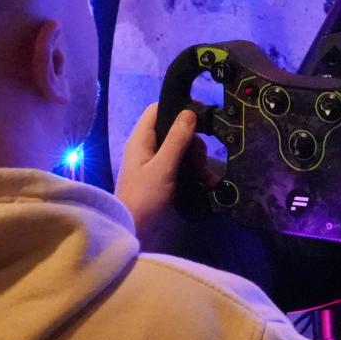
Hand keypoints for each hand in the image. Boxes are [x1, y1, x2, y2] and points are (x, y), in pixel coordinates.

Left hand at [115, 103, 216, 251]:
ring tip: (205, 174)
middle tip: (200, 157)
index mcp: (141, 139)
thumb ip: (176, 139)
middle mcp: (147, 147)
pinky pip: (182, 166)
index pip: (157, 109)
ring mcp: (155, 163)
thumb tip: (190, 112)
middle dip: (192, 140)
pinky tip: (208, 182)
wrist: (132, 230)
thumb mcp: (163, 167)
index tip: (200, 116)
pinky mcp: (163, 178)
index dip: (178, 108)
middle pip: (174, 130)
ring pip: (181, 149)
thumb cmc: (144, 196)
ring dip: (196, 158)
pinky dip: (194, 171)